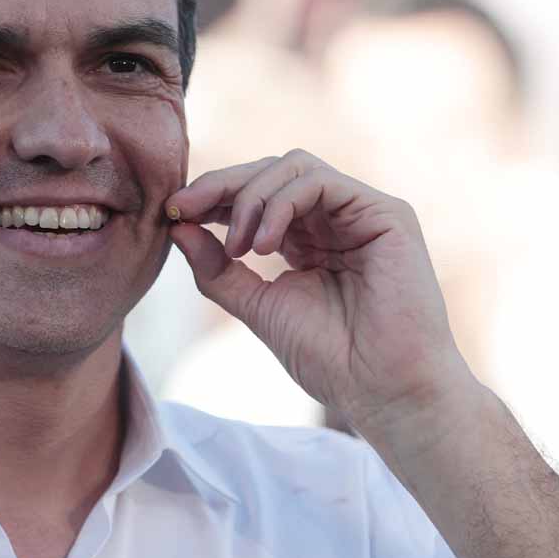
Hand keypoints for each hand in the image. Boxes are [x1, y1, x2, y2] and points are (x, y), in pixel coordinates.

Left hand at [167, 150, 472, 431]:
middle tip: (184, 209)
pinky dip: (282, 204)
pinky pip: (321, 182)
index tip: (173, 213)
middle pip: (272, 171)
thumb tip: (177, 226)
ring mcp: (362, 212)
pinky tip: (264, 243)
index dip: (212, 196)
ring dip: (252, 198)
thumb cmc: (331, 359)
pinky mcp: (386, 214)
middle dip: (222, 186)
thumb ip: (219, 269)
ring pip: (294, 167)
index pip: (257, 195)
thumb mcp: (259, 307)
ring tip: (240, 247)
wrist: (383, 390)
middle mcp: (336, 218)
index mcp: (309, 238)